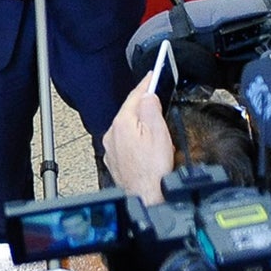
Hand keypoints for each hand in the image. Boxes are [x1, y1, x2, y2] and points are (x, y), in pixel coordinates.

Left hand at [101, 69, 175, 203]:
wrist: (145, 195)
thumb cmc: (152, 170)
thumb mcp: (158, 133)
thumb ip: (151, 110)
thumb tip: (148, 95)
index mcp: (123, 123)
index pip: (134, 96)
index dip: (145, 84)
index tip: (152, 75)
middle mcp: (112, 134)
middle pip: (128, 110)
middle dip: (141, 101)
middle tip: (154, 92)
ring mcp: (112, 148)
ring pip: (126, 126)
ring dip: (138, 119)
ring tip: (153, 116)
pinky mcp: (115, 159)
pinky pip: (124, 140)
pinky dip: (134, 135)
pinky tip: (144, 139)